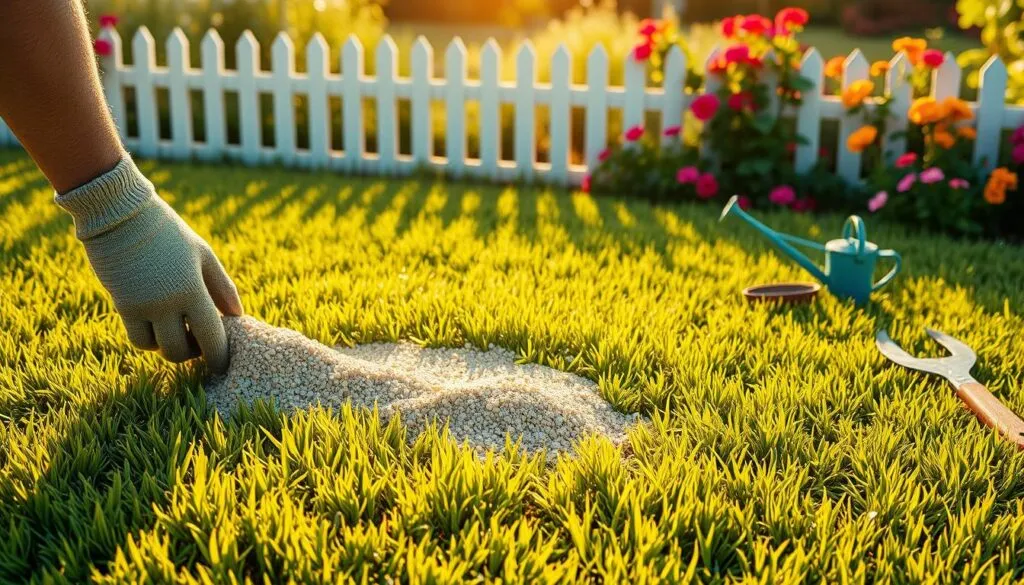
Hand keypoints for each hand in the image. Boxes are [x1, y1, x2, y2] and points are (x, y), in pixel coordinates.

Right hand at [55, 156, 242, 372]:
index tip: (222, 364)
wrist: (120, 215)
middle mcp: (168, 303)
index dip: (218, 356)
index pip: (211, 337)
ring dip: (171, 348)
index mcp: (193, 289)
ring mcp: (143, 307)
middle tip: (198, 341)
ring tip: (179, 332)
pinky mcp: (122, 306)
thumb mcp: (201, 254)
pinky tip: (159, 326)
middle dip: (193, 353)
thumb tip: (238, 315)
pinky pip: (138, 340)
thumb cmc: (168, 232)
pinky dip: (151, 341)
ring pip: (159, 349)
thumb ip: (221, 286)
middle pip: (182, 351)